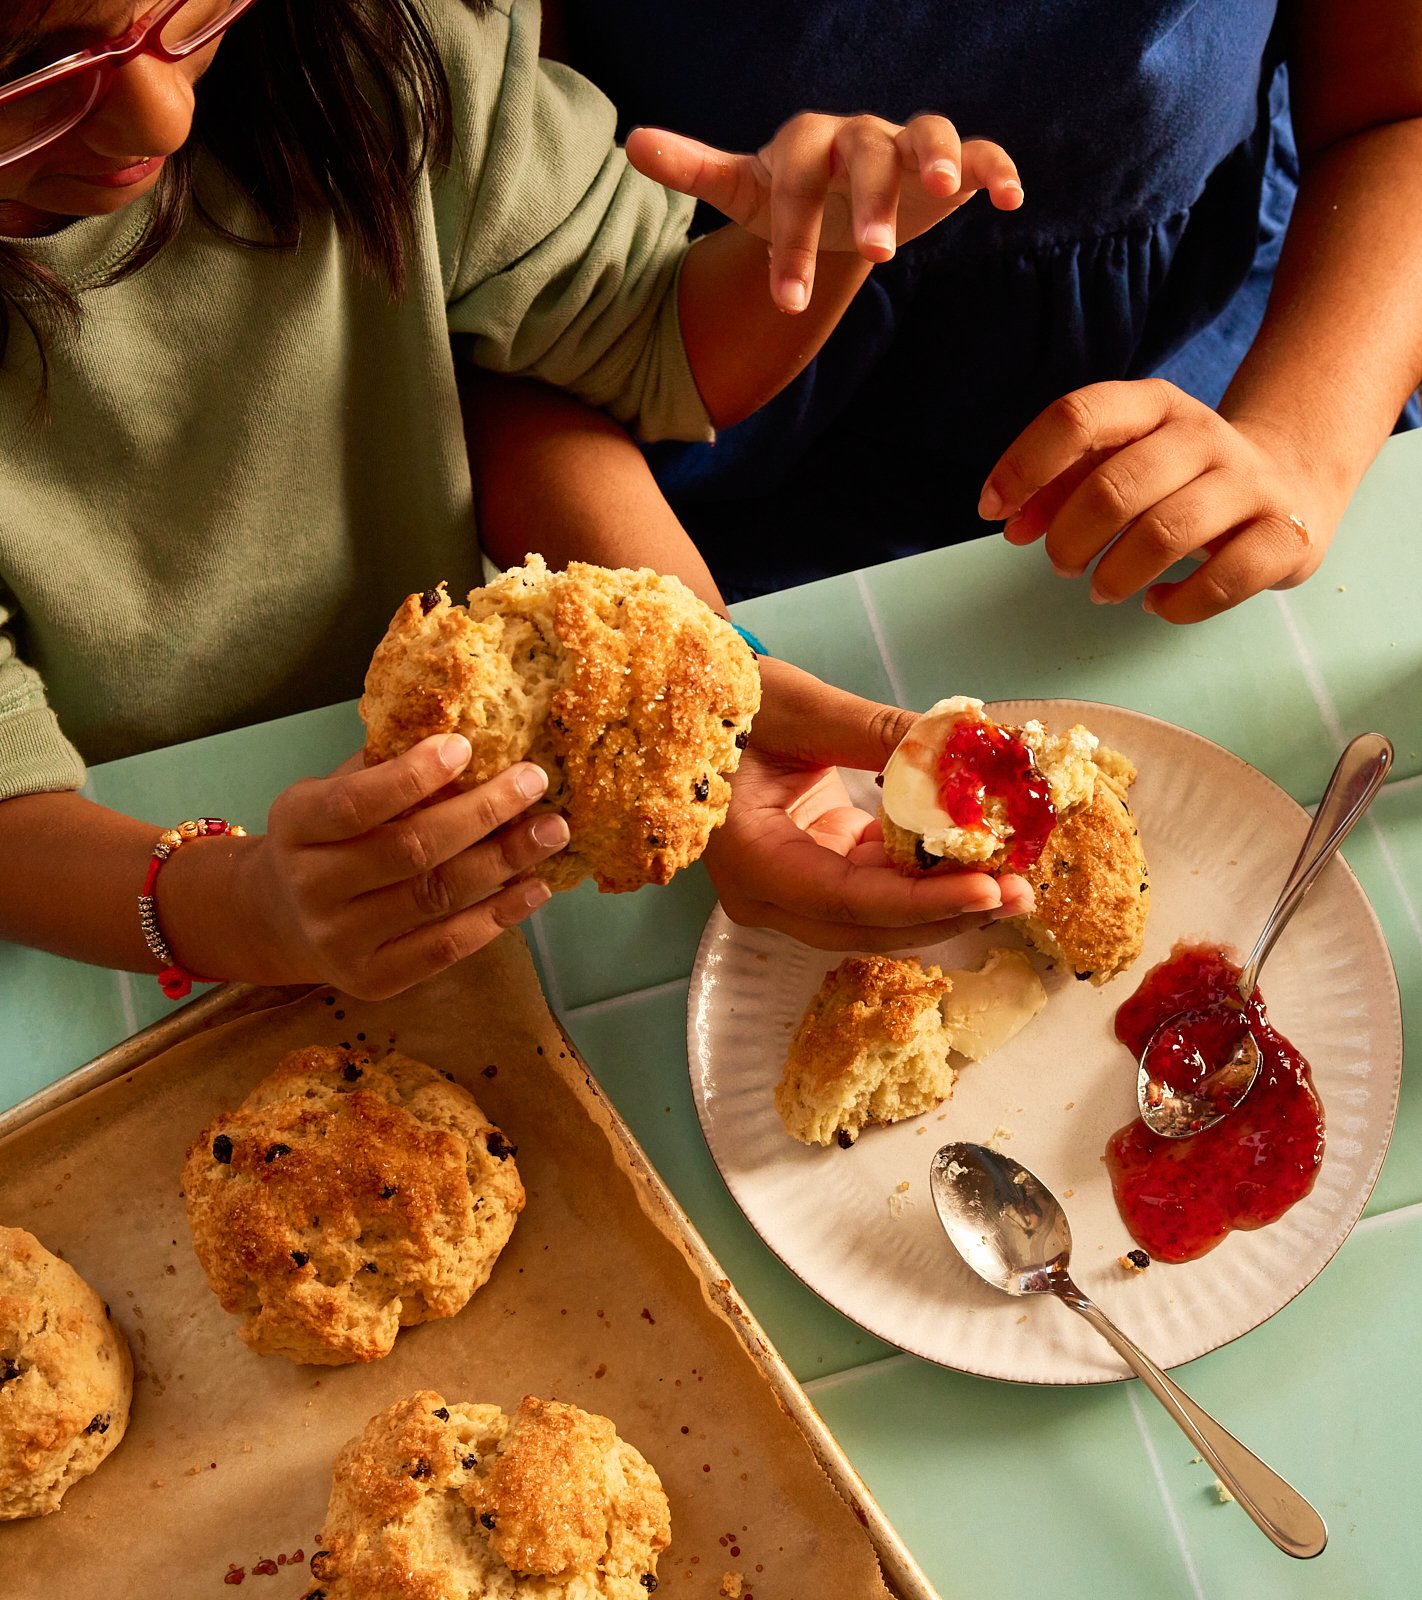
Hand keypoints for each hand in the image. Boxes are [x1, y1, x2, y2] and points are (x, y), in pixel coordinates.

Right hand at [219, 735, 569, 997]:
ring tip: (551, 832)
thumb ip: (385, 768)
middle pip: (409, 850)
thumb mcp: (333, 793)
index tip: (465, 746)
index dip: (412, 776)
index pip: (355, 803)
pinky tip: (535, 888)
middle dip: (481, 813)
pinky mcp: (372, 980)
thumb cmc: (326, 839)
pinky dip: (497, 917)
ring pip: (435, 897)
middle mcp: (311, 886)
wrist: (278, 920)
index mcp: (297, 825)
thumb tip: (471, 731)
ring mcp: (339, 940)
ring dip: (503, 862)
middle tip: (534, 782)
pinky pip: (444, 948)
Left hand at [625, 113, 1021, 313]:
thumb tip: (630, 142)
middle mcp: (858, 136)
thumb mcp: (743, 189)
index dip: (791, 240)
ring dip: (941, 154)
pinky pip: (980, 150)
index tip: (790, 302)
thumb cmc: (789, 197)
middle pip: (866, 152)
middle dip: (870, 200)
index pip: (795, 183)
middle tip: (873, 254)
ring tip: (951, 190)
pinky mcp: (950, 161)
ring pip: (926, 133)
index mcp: (805, 144)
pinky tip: (1011, 199)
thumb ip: (695, 168)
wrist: (838, 196)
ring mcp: (906, 144)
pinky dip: (996, 166)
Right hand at [702, 660, 1033, 950]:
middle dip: (946, 912)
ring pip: (878, 916)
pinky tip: (975, 857)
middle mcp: (765, 892)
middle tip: (1019, 890)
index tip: (988, 888)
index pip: (846, 898)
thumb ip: (884, 735)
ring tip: (1014, 879)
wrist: (699, 700)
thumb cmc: (734, 699)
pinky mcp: (817, 871)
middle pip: (866, 925)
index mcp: (749, 858)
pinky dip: (926, 875)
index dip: (921, 901)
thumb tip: (964, 749)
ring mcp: (790, 888)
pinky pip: (879, 888)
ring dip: (944, 900)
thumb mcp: (808, 711)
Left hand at [979, 379, 1336, 622]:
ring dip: (1114, 575)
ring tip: (1102, 589)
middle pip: (1114, 488)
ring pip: (1164, 534)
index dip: (1024, 465)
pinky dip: (1176, 605)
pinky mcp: (1286, 536)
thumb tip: (1008, 523)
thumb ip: (1058, 486)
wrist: (1293, 476)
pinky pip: (1221, 582)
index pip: (1077, 416)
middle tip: (1061, 566)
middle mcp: (1203, 435)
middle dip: (1069, 540)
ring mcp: (1250, 484)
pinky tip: (1157, 604)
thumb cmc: (1179, 478)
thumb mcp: (1120, 463)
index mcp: (1154, 406)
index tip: (993, 511)